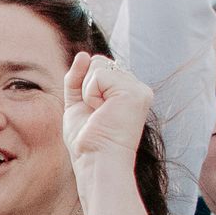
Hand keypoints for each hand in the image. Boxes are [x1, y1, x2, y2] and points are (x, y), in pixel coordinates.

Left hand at [62, 51, 152, 176]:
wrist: (96, 160)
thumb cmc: (87, 141)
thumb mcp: (77, 104)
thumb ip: (78, 78)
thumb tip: (82, 54)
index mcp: (126, 92)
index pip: (98, 67)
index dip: (85, 86)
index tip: (94, 113)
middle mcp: (137, 88)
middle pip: (97, 61)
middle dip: (85, 87)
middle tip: (96, 114)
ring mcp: (138, 89)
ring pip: (97, 64)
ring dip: (88, 91)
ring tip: (100, 113)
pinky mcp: (135, 91)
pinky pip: (99, 74)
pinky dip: (91, 94)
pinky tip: (101, 111)